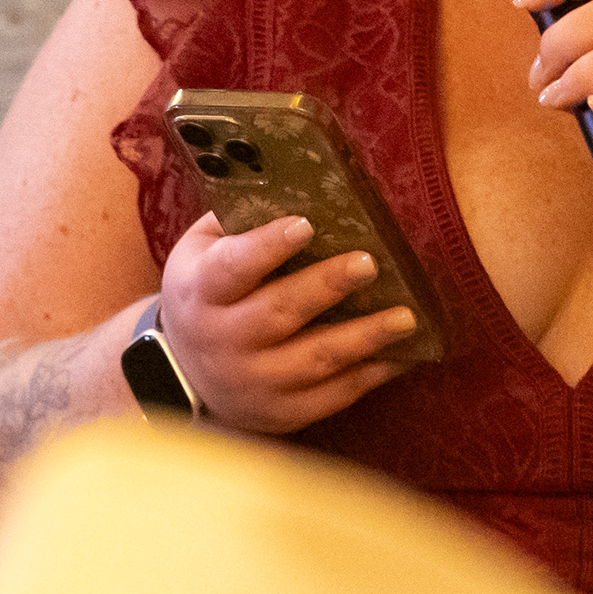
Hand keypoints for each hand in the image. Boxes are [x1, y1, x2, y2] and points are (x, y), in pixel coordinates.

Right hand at [156, 211, 419, 432]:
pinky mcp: (281, 412)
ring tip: (405, 317)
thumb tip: (291, 180)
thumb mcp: (201, 254)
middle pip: (278, 313)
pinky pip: (331, 396)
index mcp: (202, 292)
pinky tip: (401, 354)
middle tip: (369, 263)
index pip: (233, 268)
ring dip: (363, 337)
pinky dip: (369, 375)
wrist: (186, 373)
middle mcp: (224, 341)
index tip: (305, 224)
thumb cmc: (207, 294)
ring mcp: (253, 382)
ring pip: (313, 360)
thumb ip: (236, 223)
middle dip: (326, 286)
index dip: (267, 247)